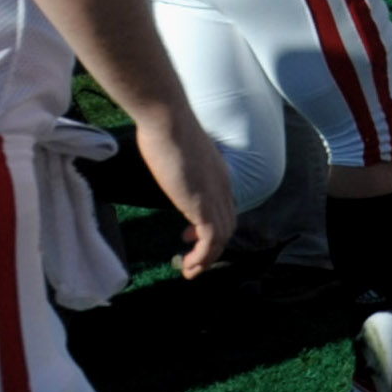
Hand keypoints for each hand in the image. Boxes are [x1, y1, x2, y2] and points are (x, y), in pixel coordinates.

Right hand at [137, 108, 238, 278]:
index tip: (189, 234)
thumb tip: (168, 160)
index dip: (211, 225)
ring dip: (208, 258)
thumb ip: (179, 162)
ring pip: (222, 237)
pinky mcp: (203, 206)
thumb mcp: (176, 149)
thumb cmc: (165, 128)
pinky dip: (203, 256)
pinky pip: (211, 240)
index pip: (224, 207)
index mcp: (219, 174)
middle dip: (211, 246)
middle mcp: (223, 187)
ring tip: (191, 271)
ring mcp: (215, 196)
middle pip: (226, 225)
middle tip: (192, 259)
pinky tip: (190, 264)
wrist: (167, 120)